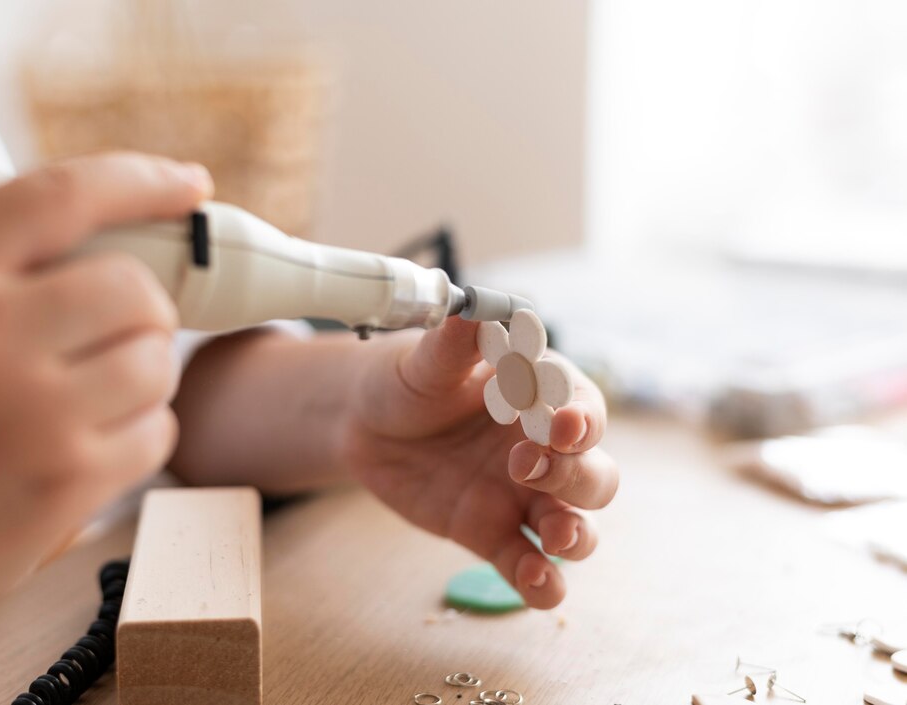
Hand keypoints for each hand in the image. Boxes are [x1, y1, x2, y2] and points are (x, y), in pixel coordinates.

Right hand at [0, 152, 210, 656]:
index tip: (189, 185)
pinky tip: (86, 449)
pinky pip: (159, 430)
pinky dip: (141, 435)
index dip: (138, 180)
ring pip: (157, 361)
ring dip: (143, 377)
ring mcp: (29, 415)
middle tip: (111, 338)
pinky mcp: (66, 481)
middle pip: (134, 287)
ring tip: (87, 400)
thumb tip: (122, 228)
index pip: (58, 197)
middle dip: (143, 312)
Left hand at [342, 316, 616, 608]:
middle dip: (576, 475)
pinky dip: (541, 581)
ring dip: (578, 534)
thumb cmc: (407, 379)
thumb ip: (454, 342)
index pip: (580, 407)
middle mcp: (544, 448)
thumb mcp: (426, 359)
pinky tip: (539, 587)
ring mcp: (522, 496)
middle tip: (526, 467)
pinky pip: (529, 563)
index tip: (561, 426)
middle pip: (592, 471)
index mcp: (539, 396)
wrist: (364, 424)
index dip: (580, 418)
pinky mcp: (493, 534)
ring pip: (576, 522)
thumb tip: (470, 309)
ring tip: (558, 536)